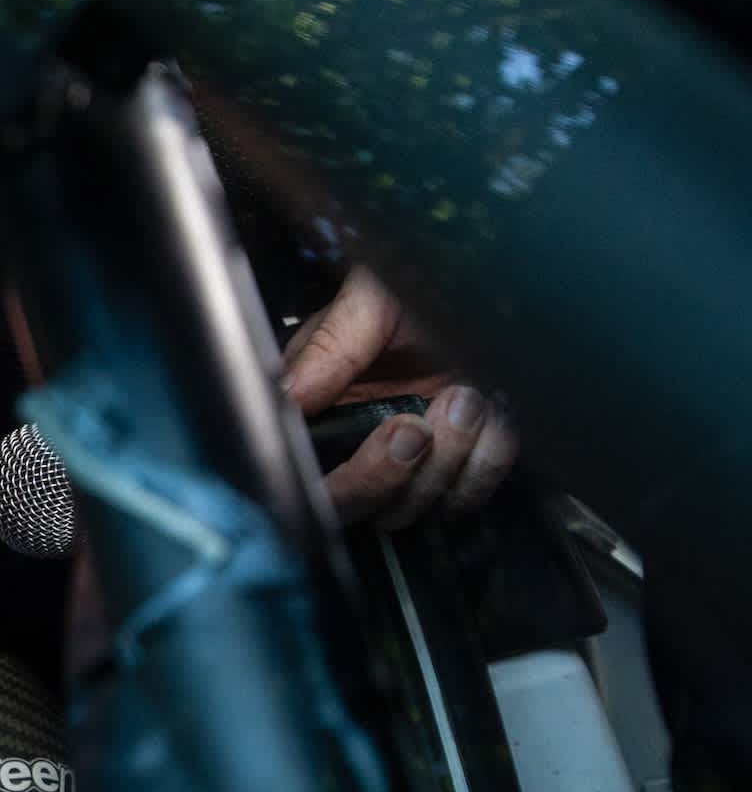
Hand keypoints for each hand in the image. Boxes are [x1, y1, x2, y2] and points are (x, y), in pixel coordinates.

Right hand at [284, 266, 518, 528]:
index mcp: (320, 404)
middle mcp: (358, 441)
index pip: (308, 474)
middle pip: (352, 508)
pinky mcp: (459, 466)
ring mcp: (411, 460)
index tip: (389, 430)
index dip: (346, 475)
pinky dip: (487, 456)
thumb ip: (327, 349)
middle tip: (416, 427)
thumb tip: (287, 396)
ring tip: (465, 393)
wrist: (504, 280)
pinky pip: (468, 494)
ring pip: (412, 510)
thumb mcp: (370, 299)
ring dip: (448, 459)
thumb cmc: (427, 280)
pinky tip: (491, 408)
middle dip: (387, 477)